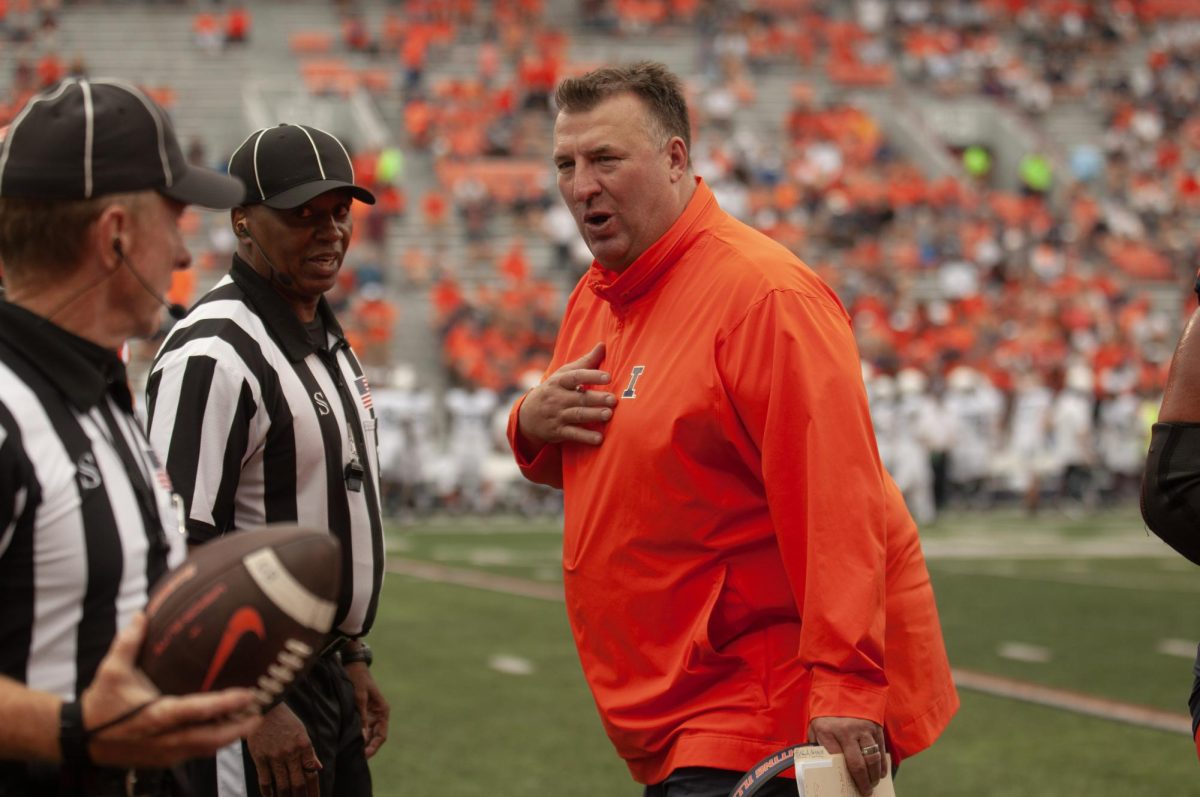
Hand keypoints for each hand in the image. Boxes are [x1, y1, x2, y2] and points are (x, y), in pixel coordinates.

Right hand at [82, 614, 261, 768]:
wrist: (81, 738)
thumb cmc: (100, 703)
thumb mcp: (111, 670)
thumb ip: (129, 642)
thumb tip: (141, 615)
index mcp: (156, 715)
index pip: (198, 711)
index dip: (226, 704)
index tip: (249, 694)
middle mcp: (165, 738)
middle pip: (211, 738)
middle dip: (239, 728)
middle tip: (261, 712)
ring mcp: (165, 752)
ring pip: (206, 749)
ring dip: (230, 737)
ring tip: (251, 720)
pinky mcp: (163, 759)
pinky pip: (196, 753)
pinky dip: (214, 743)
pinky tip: (227, 730)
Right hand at [247, 703, 320, 796]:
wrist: (264, 708)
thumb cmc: (285, 720)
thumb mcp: (302, 732)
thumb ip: (310, 752)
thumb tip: (318, 768)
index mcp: (304, 746)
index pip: (311, 774)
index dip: (314, 790)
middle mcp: (291, 753)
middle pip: (298, 783)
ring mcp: (275, 756)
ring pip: (282, 785)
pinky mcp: (259, 757)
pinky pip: (264, 780)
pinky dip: (268, 792)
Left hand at [343, 662, 388, 757]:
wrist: (353, 665)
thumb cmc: (359, 679)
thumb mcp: (359, 697)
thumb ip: (362, 717)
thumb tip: (362, 737)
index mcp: (383, 711)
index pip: (382, 735)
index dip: (374, 747)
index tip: (364, 756)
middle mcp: (379, 715)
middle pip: (375, 737)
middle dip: (368, 748)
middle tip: (357, 758)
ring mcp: (371, 714)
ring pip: (369, 734)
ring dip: (362, 743)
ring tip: (351, 752)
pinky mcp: (363, 712)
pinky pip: (362, 728)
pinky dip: (358, 735)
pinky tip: (349, 742)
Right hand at [517, 342, 614, 446]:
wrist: (528, 415)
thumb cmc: (554, 390)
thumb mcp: (564, 374)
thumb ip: (585, 362)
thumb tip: (602, 345)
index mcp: (559, 382)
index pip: (575, 377)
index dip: (591, 376)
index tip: (608, 377)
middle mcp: (557, 398)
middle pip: (579, 398)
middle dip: (596, 399)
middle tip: (613, 399)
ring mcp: (557, 416)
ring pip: (577, 415)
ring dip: (593, 415)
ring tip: (608, 415)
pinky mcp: (558, 432)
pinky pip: (572, 435)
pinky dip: (585, 437)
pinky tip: (599, 439)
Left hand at [807, 716, 884, 795]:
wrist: (842, 685)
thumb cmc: (826, 712)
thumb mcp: (815, 726)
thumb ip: (817, 744)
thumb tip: (819, 764)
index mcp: (827, 731)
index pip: (835, 761)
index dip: (842, 776)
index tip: (846, 787)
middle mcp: (846, 731)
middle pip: (857, 764)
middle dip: (863, 782)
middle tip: (865, 792)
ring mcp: (863, 729)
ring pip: (872, 759)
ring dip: (874, 775)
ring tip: (872, 784)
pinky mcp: (875, 726)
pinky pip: (881, 749)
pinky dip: (882, 764)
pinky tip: (880, 773)